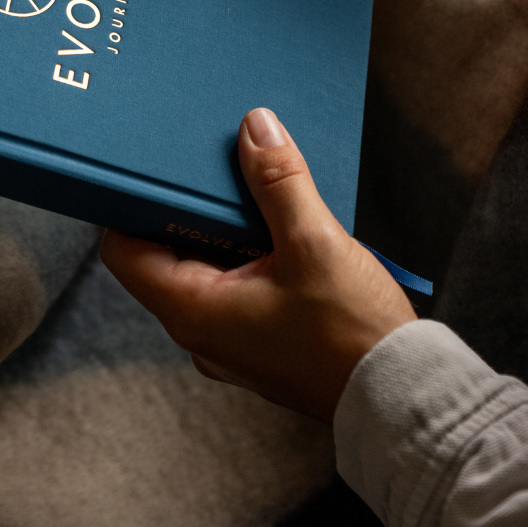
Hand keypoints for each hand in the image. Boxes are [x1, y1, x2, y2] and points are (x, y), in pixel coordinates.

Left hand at [100, 108, 415, 423]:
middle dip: (189, 205)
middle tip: (214, 159)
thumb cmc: (353, 334)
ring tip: (253, 182)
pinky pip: (236, 285)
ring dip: (225, 226)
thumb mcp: (314, 243)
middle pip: (165, 253)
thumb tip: (253, 127)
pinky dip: (248, 251)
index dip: (131, 204)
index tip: (157, 166)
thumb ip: (278, 181)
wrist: (403, 399)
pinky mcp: (261, 341)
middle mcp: (201, 331)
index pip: (124, 251)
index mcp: (193, 312)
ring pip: (206, 267)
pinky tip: (281, 223)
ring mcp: (231, 341)